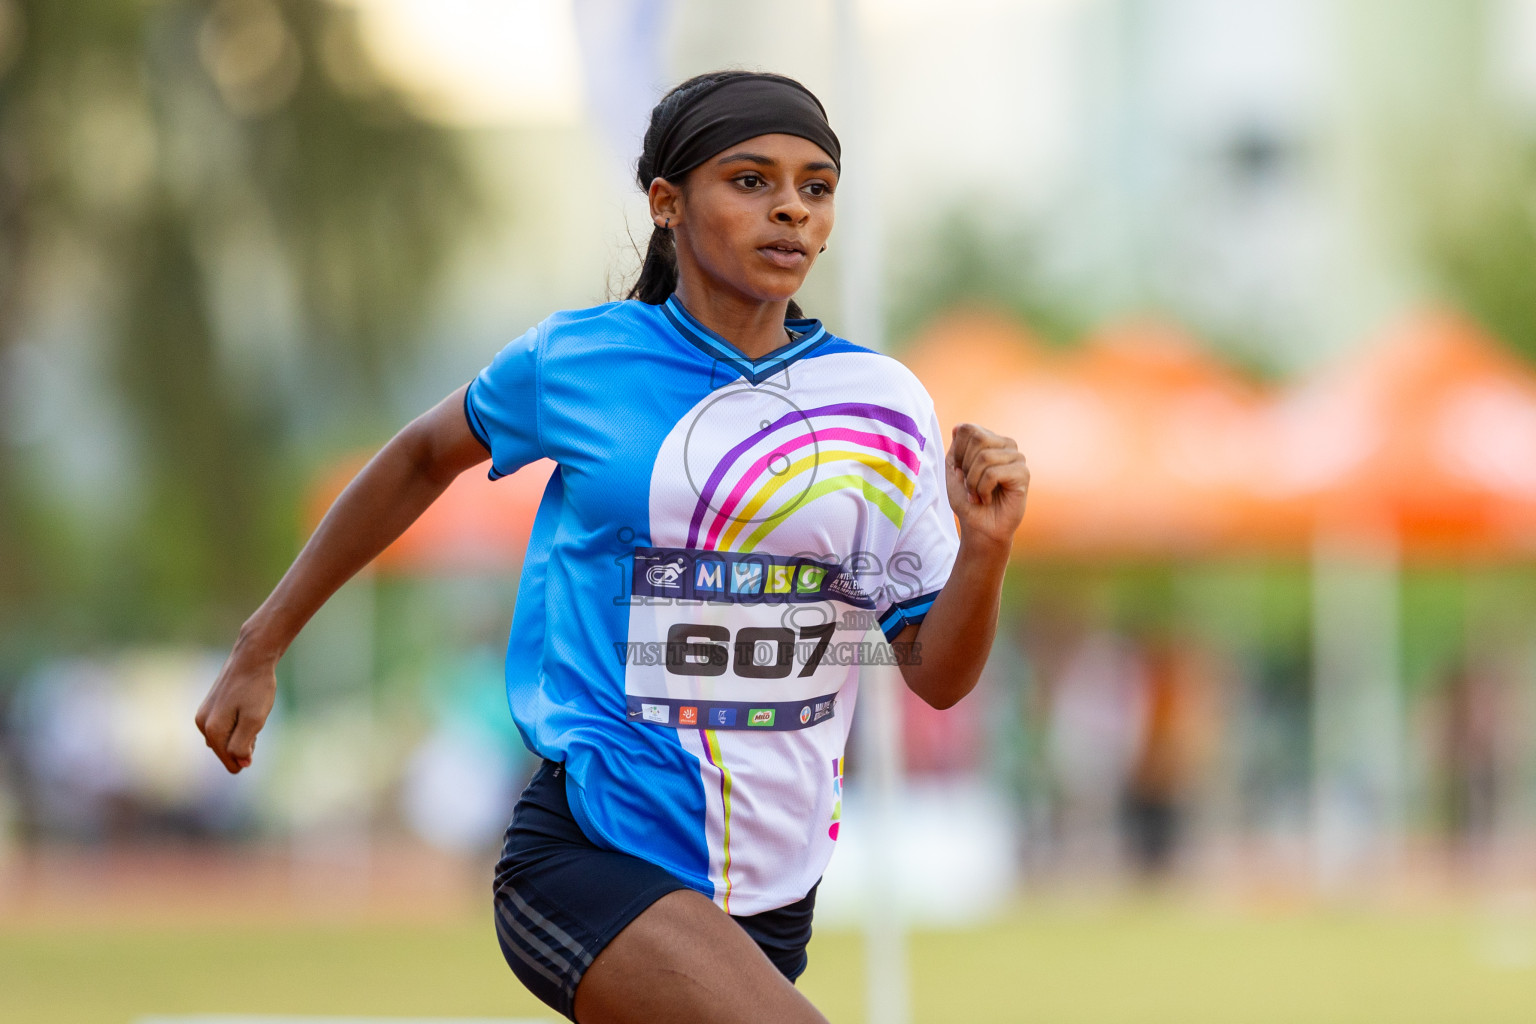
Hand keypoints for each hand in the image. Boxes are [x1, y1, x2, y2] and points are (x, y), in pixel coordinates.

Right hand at [195, 630, 278, 773]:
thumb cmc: (256, 688)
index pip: (230, 761)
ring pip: (225, 738)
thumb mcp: (254, 719)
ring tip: (251, 713)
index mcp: (212, 730)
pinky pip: (223, 727)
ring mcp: (203, 714)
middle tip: (255, 721)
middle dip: (244, 744)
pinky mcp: (209, 706)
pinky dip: (237, 725)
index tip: (256, 737)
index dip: (247, 756)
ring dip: (241, 734)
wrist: (252, 657)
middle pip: (226, 750)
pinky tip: (247, 709)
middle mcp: (202, 724)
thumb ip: (244, 745)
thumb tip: (240, 764)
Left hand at [945, 422, 1029, 547]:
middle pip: (977, 439)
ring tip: (977, 495)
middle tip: (969, 485)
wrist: (979, 527)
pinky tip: (987, 499)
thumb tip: (959, 426)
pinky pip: (994, 473)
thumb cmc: (967, 500)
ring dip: (973, 482)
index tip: (959, 472)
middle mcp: (1005, 445)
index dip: (957, 453)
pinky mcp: (1023, 473)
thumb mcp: (953, 470)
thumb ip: (956, 447)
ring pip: (985, 457)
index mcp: (989, 440)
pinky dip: (983, 490)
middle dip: (966, 467)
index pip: (968, 429)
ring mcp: (1017, 457)